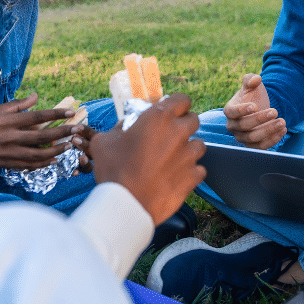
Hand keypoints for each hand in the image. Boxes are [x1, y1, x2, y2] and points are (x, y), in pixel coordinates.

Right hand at [0, 93, 84, 169]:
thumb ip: (17, 105)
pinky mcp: (4, 164)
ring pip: (38, 154)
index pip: (37, 116)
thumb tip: (36, 97)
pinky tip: (53, 160)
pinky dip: (42, 164)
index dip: (56, 115)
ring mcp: (7, 153)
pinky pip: (27, 166)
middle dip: (62, 133)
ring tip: (69, 146)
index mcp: (7, 121)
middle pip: (42, 136)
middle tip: (77, 130)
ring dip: (56, 151)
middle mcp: (9, 137)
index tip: (70, 113)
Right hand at [81, 94, 205, 225]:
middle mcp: (179, 132)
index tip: (170, 112)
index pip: (182, 99)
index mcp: (159, 117)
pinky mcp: (194, 176)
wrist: (126, 204)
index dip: (177, 105)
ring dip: (188, 149)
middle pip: (193, 120)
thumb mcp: (104, 141)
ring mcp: (189, 155)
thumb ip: (118, 128)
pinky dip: (190, 172)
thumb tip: (124, 127)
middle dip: (183, 125)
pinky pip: (199, 169)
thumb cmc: (114, 169)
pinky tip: (176, 177)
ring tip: (173, 159)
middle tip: (169, 136)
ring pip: (199, 145)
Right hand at [223, 74, 286, 148]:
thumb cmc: (252, 96)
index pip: (232, 112)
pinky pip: (261, 146)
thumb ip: (251, 79)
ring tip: (282, 122)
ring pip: (253, 139)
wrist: (260, 108)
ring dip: (269, 131)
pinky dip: (273, 140)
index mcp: (230, 110)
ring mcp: (242, 137)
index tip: (254, 106)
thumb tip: (256, 79)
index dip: (242, 110)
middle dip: (260, 119)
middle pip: (244, 126)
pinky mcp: (253, 145)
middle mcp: (233, 126)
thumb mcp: (251, 85)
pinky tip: (283, 130)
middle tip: (275, 111)